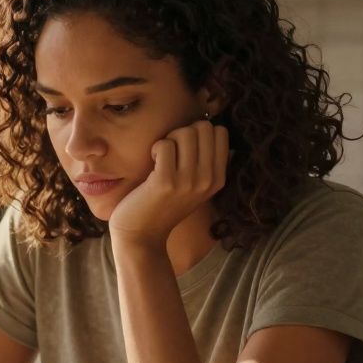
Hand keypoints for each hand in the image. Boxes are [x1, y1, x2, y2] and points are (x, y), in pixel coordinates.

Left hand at [108, 119, 230, 247]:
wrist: (142, 235)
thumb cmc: (164, 205)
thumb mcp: (196, 187)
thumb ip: (209, 162)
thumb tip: (217, 130)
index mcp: (218, 178)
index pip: (220, 132)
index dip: (199, 132)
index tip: (186, 149)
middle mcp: (208, 180)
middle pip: (203, 127)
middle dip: (183, 132)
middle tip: (172, 152)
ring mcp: (188, 181)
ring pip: (185, 132)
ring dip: (168, 139)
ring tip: (161, 159)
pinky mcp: (166, 182)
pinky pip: (164, 144)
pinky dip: (155, 148)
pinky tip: (152, 165)